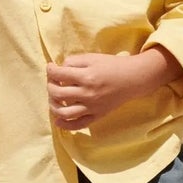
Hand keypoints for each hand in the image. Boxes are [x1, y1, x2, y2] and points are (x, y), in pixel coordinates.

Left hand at [45, 49, 175, 129]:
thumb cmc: (112, 66)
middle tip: (53, 82)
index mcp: (85, 76)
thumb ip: (73, 62)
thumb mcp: (92, 58)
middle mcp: (87, 94)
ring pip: (64, 112)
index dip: (50, 70)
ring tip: (53, 100)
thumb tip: (59, 70)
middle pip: (57, 94)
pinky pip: (78, 125)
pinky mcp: (97, 116)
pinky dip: (65, 125)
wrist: (132, 79)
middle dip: (50, 87)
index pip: (58, 75)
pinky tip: (58, 121)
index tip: (51, 68)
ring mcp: (91, 107)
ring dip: (53, 106)